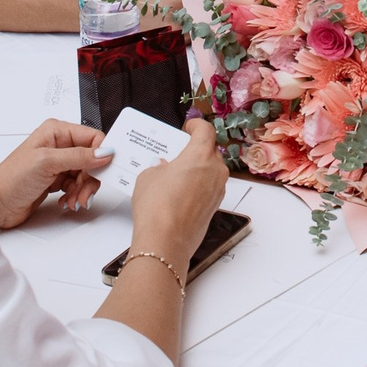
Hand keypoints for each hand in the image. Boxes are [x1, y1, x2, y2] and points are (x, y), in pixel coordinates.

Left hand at [0, 119, 113, 230]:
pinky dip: (76, 195)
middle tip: (85, 192)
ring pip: (87, 174)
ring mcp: (58, 163)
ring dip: (83, 190)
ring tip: (74, 200)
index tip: (104, 171)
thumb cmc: (11, 178)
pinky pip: (77, 185)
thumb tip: (105, 152)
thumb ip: (78, 157)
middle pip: (92, 159)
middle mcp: (59, 145)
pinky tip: (67, 201)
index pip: (92, 137)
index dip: (101, 154)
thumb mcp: (47, 162)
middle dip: (91, 178)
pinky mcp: (56, 179)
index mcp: (56, 131)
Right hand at [130, 117, 227, 258]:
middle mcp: (215, 170)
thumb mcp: (148, 176)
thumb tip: (163, 167)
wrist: (165, 241)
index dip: (196, 125)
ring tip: (176, 173)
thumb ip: (159, 164)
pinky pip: (208, 188)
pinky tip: (180, 192)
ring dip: (197, 168)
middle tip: (177, 152)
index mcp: (201, 154)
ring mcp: (218, 190)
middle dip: (195, 149)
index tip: (188, 127)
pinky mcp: (215, 207)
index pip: (206, 130)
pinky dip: (198, 185)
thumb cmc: (157, 207)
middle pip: (210, 150)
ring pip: (211, 170)